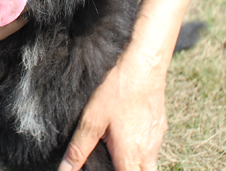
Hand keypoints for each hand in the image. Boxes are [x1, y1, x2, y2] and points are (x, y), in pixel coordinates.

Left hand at [58, 44, 167, 170]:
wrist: (143, 65)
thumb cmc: (117, 90)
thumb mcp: (91, 120)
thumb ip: (78, 149)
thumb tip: (65, 170)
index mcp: (130, 156)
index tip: (101, 168)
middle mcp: (148, 153)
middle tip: (110, 161)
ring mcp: (157, 140)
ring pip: (148, 165)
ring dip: (133, 164)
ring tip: (115, 150)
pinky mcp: (160, 127)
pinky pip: (152, 148)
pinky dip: (140, 149)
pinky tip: (126, 132)